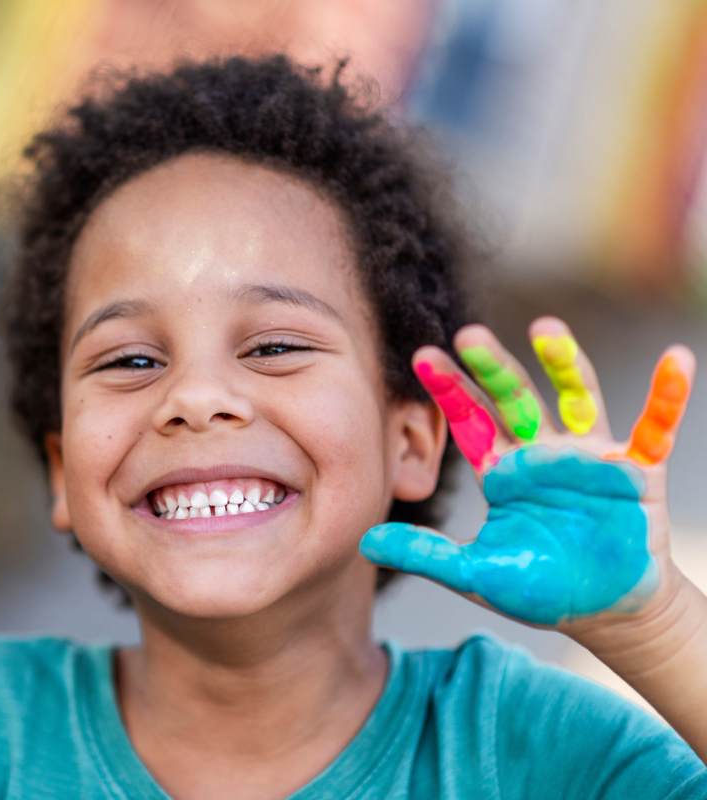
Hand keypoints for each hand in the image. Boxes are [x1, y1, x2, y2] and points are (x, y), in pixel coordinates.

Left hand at [360, 318, 693, 629]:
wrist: (604, 615)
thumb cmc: (539, 588)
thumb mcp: (475, 574)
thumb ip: (425, 554)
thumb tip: (365, 541)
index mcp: (502, 469)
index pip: (469, 420)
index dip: (448, 389)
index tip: (421, 356)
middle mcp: (542, 452)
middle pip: (515, 398)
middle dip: (493, 367)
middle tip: (469, 334)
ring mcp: (590, 456)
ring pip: (577, 397)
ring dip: (565, 363)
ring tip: (547, 327)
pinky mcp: (636, 470)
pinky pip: (656, 426)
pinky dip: (667, 395)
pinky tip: (676, 360)